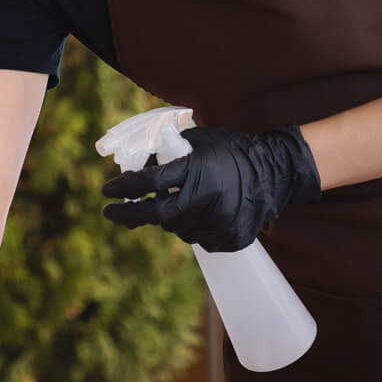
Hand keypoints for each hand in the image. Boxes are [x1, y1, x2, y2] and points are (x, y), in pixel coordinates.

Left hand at [100, 124, 320, 252]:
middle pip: (156, 215)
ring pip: (177, 229)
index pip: (149, 182)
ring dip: (171, 218)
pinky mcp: (228, 239)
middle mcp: (205, 198)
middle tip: (111, 212)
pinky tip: (205, 212)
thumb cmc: (232, 152)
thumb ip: (169, 153)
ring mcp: (218, 222)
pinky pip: (199, 239)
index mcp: (196, 170)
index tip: (106, 191)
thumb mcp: (199, 141)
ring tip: (184, 202)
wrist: (274, 173)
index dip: (123, 187)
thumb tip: (137, 167)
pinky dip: (194, 227)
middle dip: (130, 214)